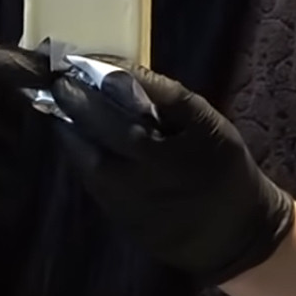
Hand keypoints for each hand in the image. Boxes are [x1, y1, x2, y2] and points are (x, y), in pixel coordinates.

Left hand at [48, 64, 295, 284]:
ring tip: (63, 105)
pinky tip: (81, 138)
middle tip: (60, 80)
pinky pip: (91, 181)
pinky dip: (82, 155)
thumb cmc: (225, 171)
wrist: (235, 236)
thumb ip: (168, 97)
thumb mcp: (210, 125)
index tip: (75, 59)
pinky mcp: (118, 220)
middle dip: (71, 102)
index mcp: (161, 152)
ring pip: (84, 160)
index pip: (115, 107)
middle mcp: (136, 180)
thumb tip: (124, 71)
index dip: (92, 81)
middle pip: (91, 133)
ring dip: (69, 130)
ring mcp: (123, 204)